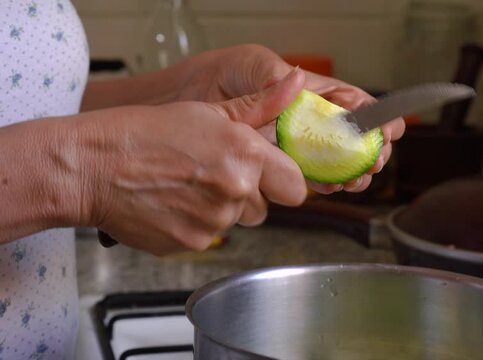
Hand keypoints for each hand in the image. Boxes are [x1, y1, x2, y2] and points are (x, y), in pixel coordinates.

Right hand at [76, 68, 306, 254]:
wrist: (92, 167)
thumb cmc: (142, 133)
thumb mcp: (206, 110)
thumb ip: (259, 105)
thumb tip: (294, 83)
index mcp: (246, 155)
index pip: (296, 187)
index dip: (283, 181)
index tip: (269, 175)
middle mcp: (236, 191)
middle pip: (265, 207)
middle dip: (249, 195)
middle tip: (215, 174)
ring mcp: (215, 222)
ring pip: (235, 222)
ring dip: (221, 209)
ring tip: (188, 186)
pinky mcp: (193, 244)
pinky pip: (208, 237)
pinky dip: (194, 224)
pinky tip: (172, 203)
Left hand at [176, 44, 404, 193]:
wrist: (184, 107)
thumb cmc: (217, 77)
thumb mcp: (248, 65)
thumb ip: (274, 76)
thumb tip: (299, 83)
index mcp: (309, 92)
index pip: (353, 104)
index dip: (375, 117)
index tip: (387, 130)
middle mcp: (307, 121)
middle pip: (352, 138)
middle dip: (369, 151)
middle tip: (374, 162)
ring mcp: (295, 145)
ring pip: (335, 162)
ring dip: (351, 172)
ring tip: (356, 179)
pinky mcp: (278, 166)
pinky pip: (308, 177)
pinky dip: (324, 184)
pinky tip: (331, 187)